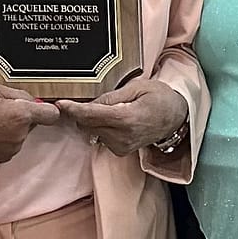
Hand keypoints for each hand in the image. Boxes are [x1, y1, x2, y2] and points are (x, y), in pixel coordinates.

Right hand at [0, 83, 59, 162]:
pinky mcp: (2, 157)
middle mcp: (19, 135)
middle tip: (0, 106)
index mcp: (20, 115)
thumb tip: (33, 100)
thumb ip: (17, 93)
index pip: (51, 115)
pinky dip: (4, 136)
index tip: (42, 104)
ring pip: (22, 132)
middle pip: (34, 122)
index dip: (47, 108)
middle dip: (23, 113)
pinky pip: (12, 142)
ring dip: (12, 125)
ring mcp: (11, 149)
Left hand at [55, 79, 187, 156]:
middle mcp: (123, 137)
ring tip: (111, 108)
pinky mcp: (120, 151)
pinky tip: (114, 118)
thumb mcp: (137, 87)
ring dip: (92, 119)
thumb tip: (90, 104)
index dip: (73, 109)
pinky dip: (100, 126)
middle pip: (88, 124)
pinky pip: (100, 136)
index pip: (92, 116)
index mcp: (127, 119)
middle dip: (82, 112)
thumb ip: (111, 97)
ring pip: (92, 130)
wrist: (177, 117)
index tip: (60, 104)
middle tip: (83, 98)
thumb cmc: (159, 97)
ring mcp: (121, 147)